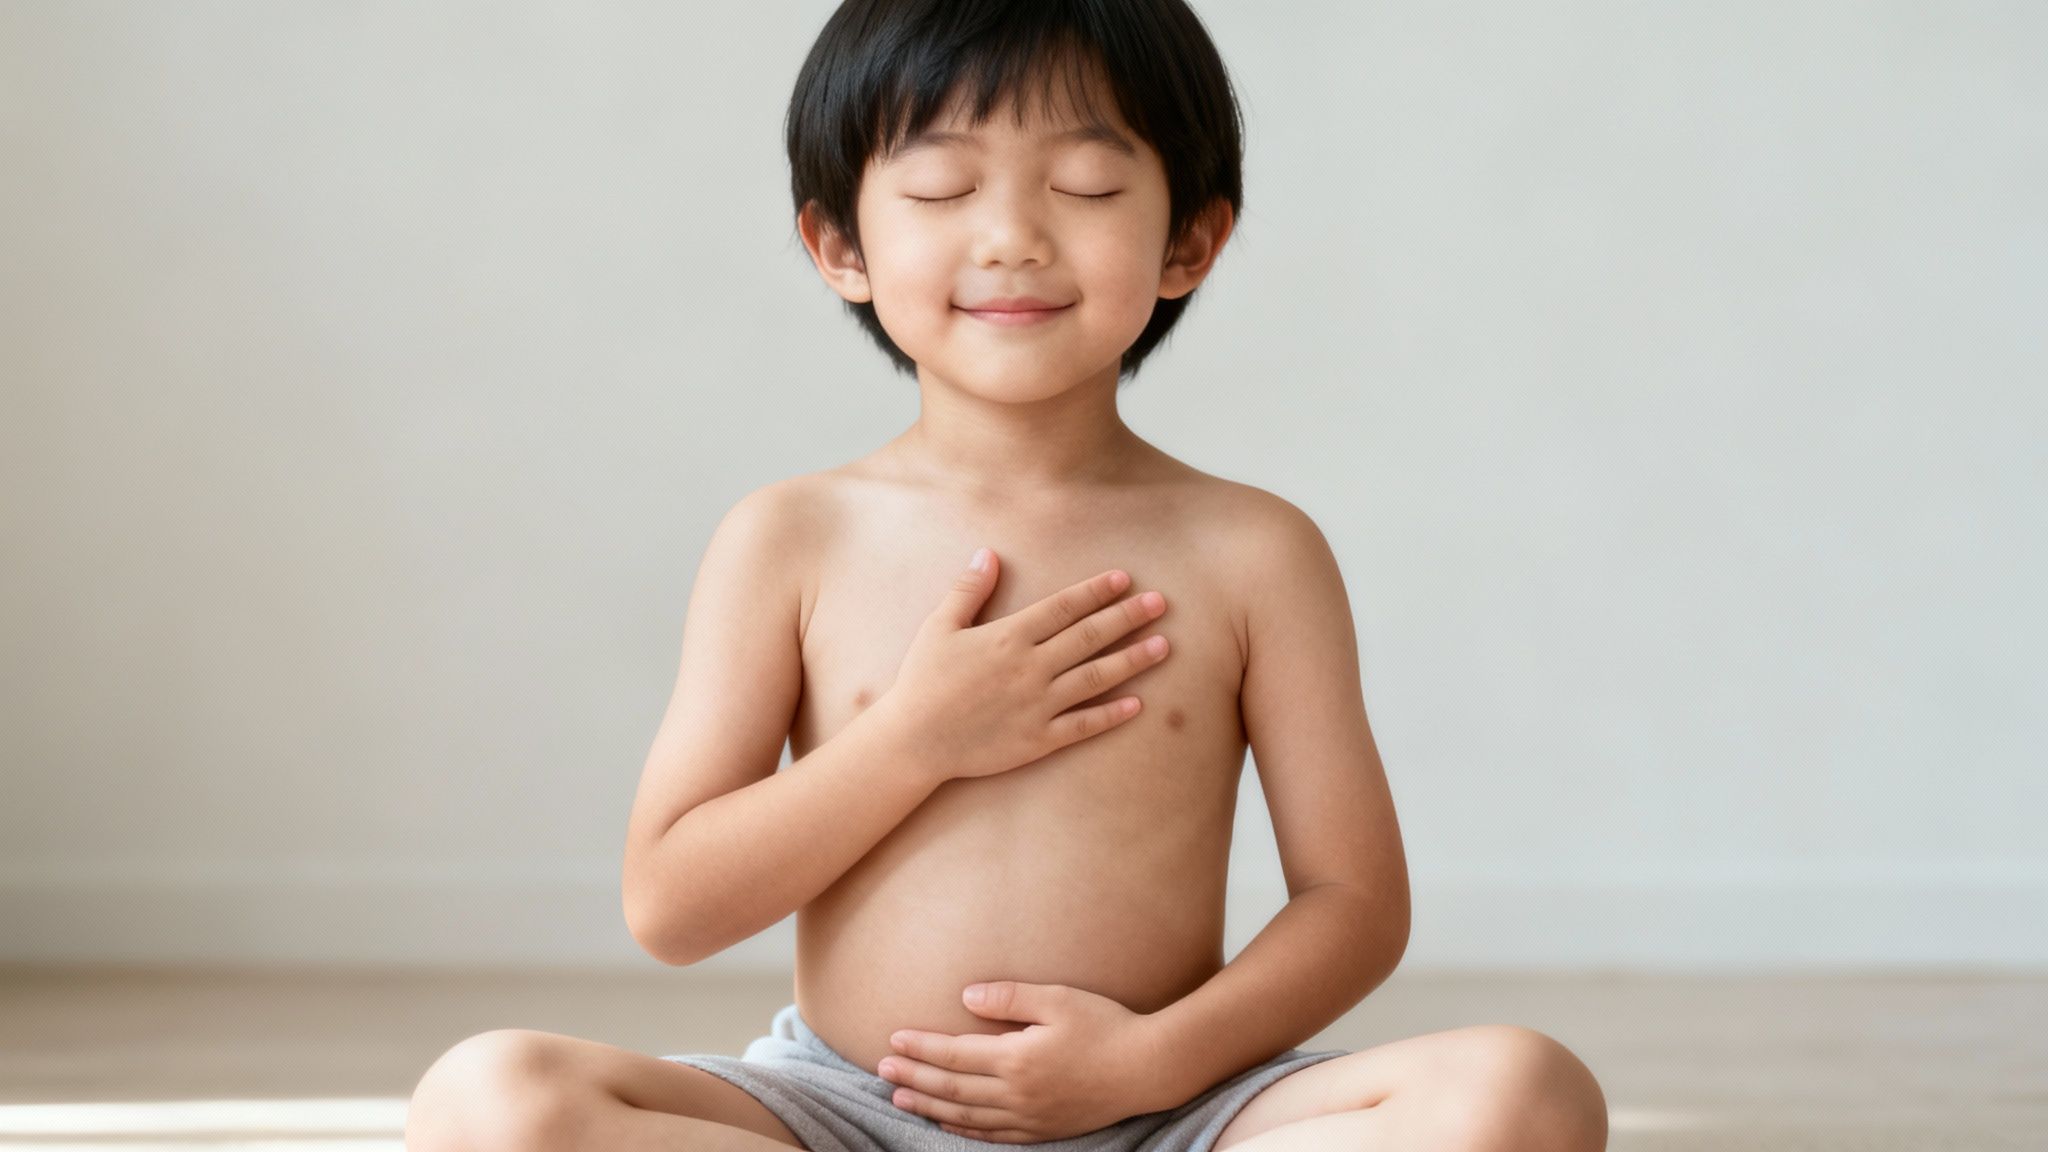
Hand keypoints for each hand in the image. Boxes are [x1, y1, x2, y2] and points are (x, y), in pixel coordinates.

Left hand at [876, 981, 1162, 1143]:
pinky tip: (946, 1123)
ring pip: (966, 1116)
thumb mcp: (1059, 998)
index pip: (954, 1054)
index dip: (920, 1048)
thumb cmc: (1106, 1025)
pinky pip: (993, 1135)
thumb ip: (1010, 998)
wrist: (1148, 1068)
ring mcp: (1029, 1117)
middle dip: (913, 1078)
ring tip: (900, 1098)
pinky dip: (963, 1130)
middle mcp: (1016, 1094)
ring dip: (930, 1106)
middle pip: (951, 1087)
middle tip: (880, 1071)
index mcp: (1016, 1059)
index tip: (892, 1041)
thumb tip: (965, 997)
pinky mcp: (1043, 1131)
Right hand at [879, 548, 1170, 785]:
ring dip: (1133, 660)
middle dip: (1128, 617)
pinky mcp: (1038, 741)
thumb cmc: (923, 681)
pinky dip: (1111, 715)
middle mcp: (1030, 668)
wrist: (913, 741)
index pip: (1063, 607)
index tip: (1125, 579)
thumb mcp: (939, 627)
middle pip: (1089, 637)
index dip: (1096, 591)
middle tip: (1162, 603)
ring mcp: (1037, 705)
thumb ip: (968, 590)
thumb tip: (989, 553)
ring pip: (1095, 678)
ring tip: (1164, 646)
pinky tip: (1139, 704)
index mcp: (1008, 637)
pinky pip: (1082, 726)